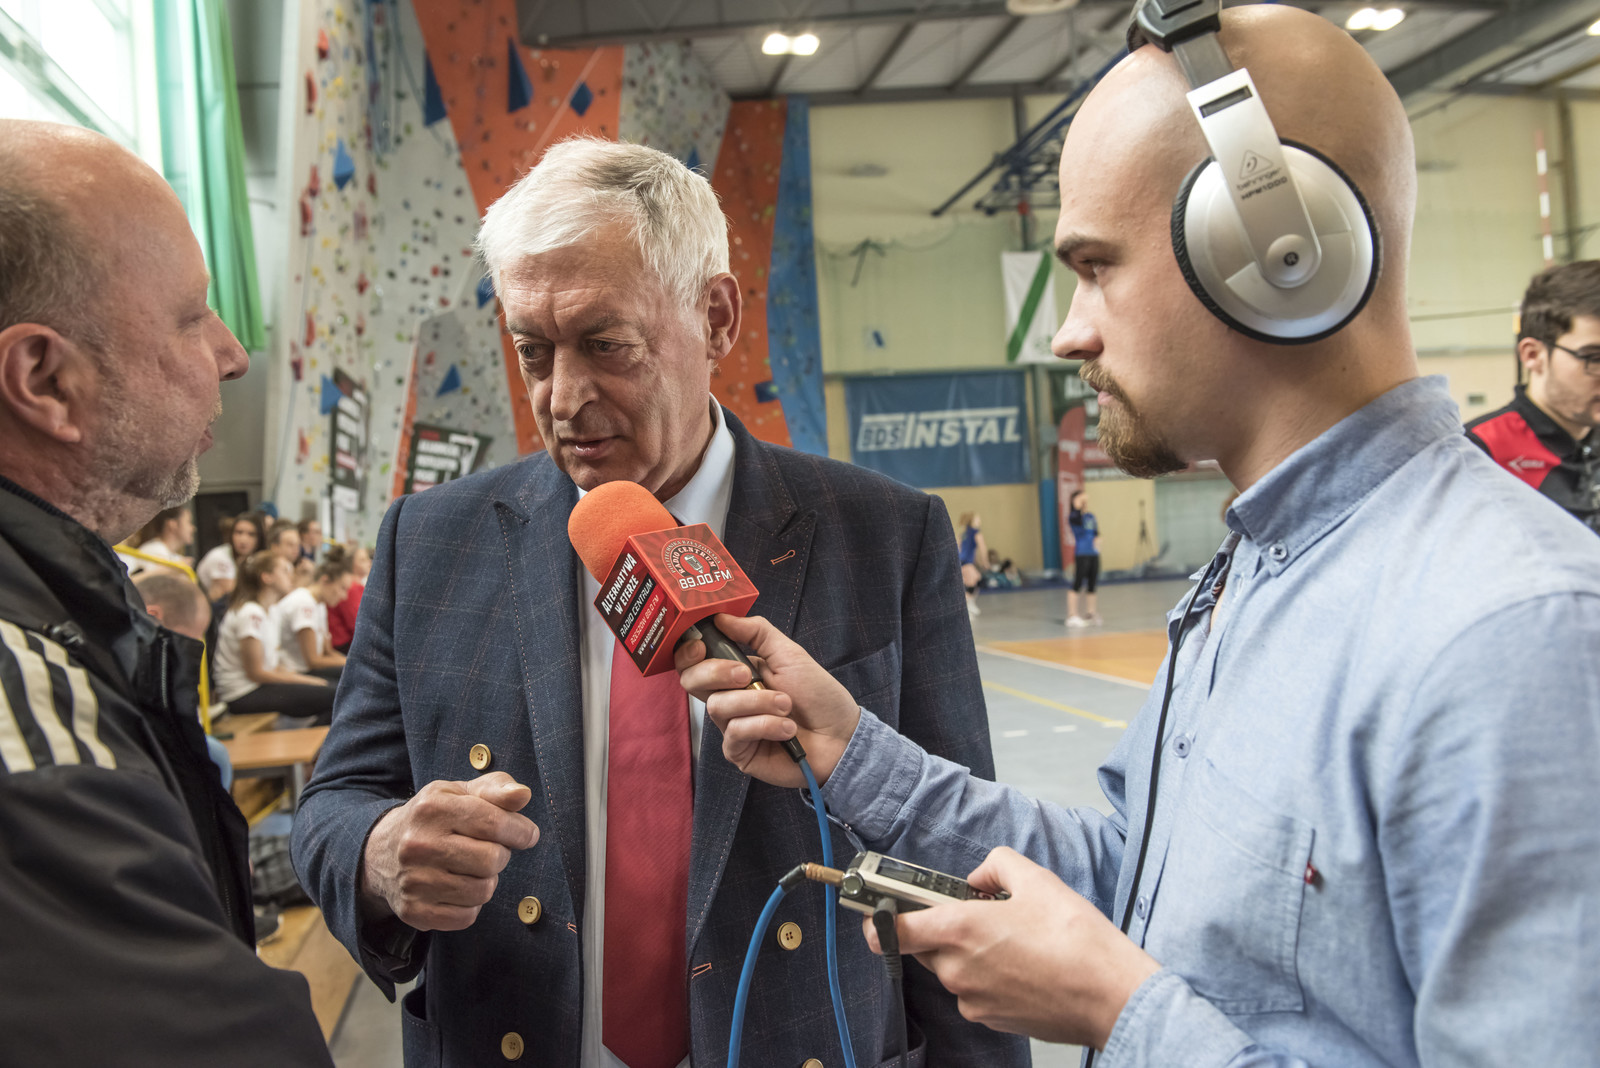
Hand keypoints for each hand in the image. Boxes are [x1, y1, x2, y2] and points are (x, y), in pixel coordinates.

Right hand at [360, 772, 539, 930]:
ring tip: (470, 868)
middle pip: (492, 860)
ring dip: (487, 880)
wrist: (380, 852)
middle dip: (500, 855)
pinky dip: (471, 905)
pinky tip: (458, 888)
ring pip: (483, 891)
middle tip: (488, 850)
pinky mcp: (413, 911)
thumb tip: (523, 794)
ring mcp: (413, 880)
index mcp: (432, 808)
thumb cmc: (434, 819)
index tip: (526, 834)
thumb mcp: (459, 793)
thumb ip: (496, 789)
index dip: (520, 831)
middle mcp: (418, 844)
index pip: (494, 823)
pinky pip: (466, 916)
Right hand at [675, 613, 859, 786]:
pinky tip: (786, 729)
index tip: (702, 645)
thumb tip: (720, 617)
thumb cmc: (817, 695)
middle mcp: (728, 699)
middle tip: (748, 675)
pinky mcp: (739, 753)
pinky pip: (735, 733)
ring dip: (758, 702)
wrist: (840, 734)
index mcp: (734, 673)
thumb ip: (755, 632)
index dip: (689, 652)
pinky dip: (764, 725)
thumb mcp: (788, 654)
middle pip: (692, 681)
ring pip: (719, 706)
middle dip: (717, 672)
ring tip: (787, 705)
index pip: (694, 661)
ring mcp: (731, 727)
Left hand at [864, 847, 1159, 1048]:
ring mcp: (973, 1000)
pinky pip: (975, 990)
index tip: (877, 909)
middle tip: (980, 913)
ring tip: (1014, 939)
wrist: (1110, 994)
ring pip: (953, 969)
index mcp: (959, 931)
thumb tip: (978, 879)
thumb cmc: (1076, 940)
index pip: (894, 929)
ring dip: (970, 952)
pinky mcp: (992, 1018)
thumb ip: (994, 866)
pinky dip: (989, 975)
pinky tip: (1023, 964)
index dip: (879, 918)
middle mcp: (958, 970)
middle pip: (928, 946)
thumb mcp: (1035, 879)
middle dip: (945, 928)